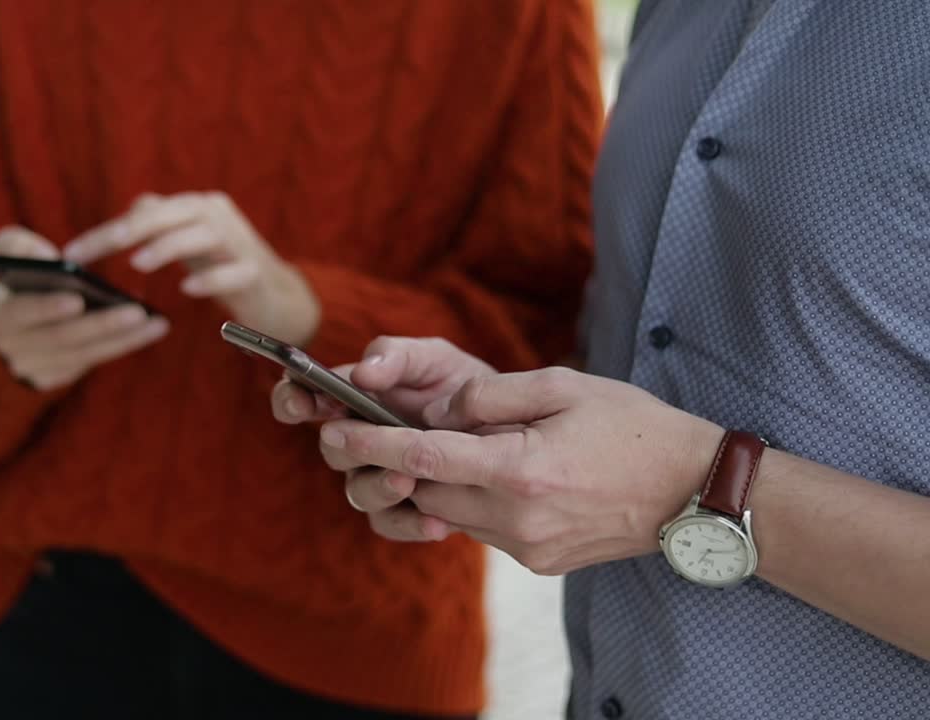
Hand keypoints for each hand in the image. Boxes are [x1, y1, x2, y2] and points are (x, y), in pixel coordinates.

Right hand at [0, 226, 169, 390]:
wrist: (16, 319)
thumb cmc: (22, 275)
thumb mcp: (10, 252)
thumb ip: (17, 246)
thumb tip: (47, 258)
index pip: (20, 312)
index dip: (47, 307)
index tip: (78, 299)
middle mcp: (11, 345)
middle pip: (60, 338)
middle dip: (100, 325)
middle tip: (136, 311)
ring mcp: (33, 366)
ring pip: (83, 354)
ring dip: (122, 338)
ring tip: (156, 321)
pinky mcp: (55, 377)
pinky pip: (93, 361)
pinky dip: (122, 345)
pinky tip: (150, 330)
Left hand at [63, 192, 319, 344]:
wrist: (278, 298)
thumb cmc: (223, 268)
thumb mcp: (189, 242)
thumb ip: (160, 225)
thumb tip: (129, 211)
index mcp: (196, 207)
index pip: (145, 212)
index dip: (106, 232)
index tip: (70, 255)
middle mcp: (218, 215)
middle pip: (169, 215)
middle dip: (128, 231)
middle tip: (95, 251)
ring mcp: (240, 243)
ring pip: (202, 235)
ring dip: (168, 248)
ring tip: (138, 264)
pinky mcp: (256, 273)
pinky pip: (232, 271)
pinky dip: (210, 278)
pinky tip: (188, 289)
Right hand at [272, 337, 495, 541]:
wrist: (509, 430)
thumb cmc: (461, 387)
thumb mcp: (435, 360)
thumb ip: (397, 357)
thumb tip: (362, 373)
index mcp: (352, 400)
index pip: (303, 399)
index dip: (292, 400)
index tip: (301, 400)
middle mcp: (357, 443)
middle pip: (332, 449)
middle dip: (346, 446)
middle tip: (367, 441)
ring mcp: (378, 479)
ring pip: (358, 493)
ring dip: (379, 487)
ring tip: (408, 482)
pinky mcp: (405, 512)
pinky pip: (392, 525)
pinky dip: (412, 525)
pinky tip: (437, 522)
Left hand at [322, 367, 724, 573]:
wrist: (691, 491)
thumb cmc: (632, 426)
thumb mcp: (563, 386)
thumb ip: (490, 394)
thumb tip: (438, 409)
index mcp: (521, 470)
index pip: (424, 458)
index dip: (373, 443)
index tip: (335, 430)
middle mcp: (517, 518)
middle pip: (427, 491)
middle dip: (400, 464)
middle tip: (381, 431)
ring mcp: (527, 548)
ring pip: (451, 513)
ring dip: (440, 482)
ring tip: (460, 447)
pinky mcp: (537, 563)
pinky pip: (482, 529)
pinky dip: (474, 500)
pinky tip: (500, 475)